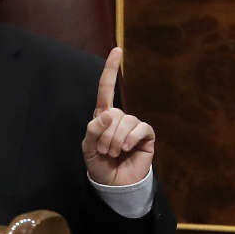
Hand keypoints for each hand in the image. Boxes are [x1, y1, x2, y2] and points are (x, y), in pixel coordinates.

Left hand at [81, 47, 154, 185]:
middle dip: (105, 135)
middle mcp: (119, 118)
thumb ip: (93, 129)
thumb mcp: (88, 147)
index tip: (117, 50)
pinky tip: (126, 150)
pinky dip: (130, 138)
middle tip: (103, 151)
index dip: (111, 70)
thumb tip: (109, 113)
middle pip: (113, 113)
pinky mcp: (146, 136)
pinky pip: (140, 128)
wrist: (113, 183)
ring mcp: (134, 126)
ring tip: (113, 153)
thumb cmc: (99, 164)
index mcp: (102, 116)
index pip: (106, 89)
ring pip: (126, 121)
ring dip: (115, 140)